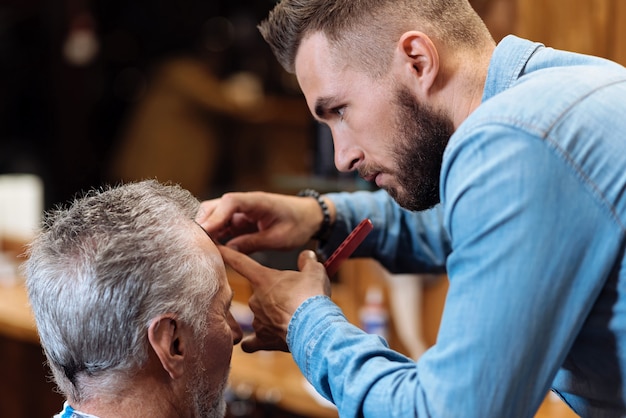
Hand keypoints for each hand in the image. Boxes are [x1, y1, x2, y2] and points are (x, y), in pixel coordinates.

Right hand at [196, 191, 325, 253]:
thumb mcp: (278, 238)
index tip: (204, 233)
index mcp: (257, 201)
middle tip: (198, 246)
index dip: (215, 217)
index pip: (229, 203)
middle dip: (204, 225)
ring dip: (208, 232)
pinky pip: (223, 226)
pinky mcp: (241, 220)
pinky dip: (216, 237)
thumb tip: (228, 251)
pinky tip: (213, 251)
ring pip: (215, 217)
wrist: (310, 216)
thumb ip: (253, 243)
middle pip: (214, 207)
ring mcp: (241, 211)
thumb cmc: (298, 224)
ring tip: (203, 251)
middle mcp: (245, 203)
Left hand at [219, 245, 330, 352]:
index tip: (216, 248)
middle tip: (294, 299)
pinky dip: (255, 342)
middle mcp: (255, 299)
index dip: (228, 254)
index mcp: (263, 279)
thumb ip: (308, 262)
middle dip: (275, 295)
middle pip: (259, 293)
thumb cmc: (311, 296)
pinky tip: (264, 341)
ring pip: (259, 316)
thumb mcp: (314, 271)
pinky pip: (252, 342)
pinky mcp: (263, 340)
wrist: (313, 327)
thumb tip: (307, 256)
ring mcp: (258, 321)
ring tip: (291, 319)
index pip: (241, 262)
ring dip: (272, 317)